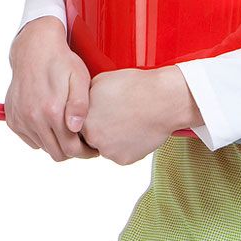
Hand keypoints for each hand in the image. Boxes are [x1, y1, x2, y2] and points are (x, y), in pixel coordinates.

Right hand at [4, 16, 98, 160]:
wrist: (34, 48)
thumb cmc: (61, 62)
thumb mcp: (79, 77)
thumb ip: (79, 104)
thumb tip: (75, 128)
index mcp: (52, 110)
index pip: (70, 149)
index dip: (85, 152)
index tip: (93, 149)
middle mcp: (33, 118)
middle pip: (56, 153)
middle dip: (72, 151)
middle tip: (83, 143)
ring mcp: (20, 119)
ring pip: (43, 147)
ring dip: (56, 143)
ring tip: (68, 130)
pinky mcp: (12, 118)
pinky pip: (30, 139)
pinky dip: (41, 136)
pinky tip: (51, 123)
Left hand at [81, 66, 200, 164]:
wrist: (164, 100)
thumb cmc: (136, 86)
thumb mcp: (101, 81)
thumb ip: (85, 97)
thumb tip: (79, 104)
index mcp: (83, 117)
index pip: (76, 123)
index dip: (88, 117)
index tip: (100, 112)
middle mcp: (92, 137)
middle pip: (89, 137)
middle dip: (99, 129)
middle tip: (116, 117)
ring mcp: (107, 150)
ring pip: (105, 147)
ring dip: (113, 138)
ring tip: (128, 121)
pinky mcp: (123, 159)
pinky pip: (120, 154)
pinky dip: (127, 145)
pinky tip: (136, 130)